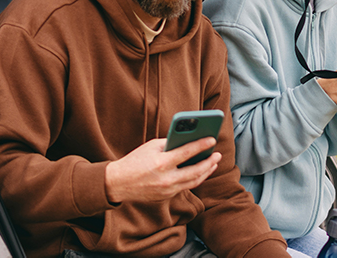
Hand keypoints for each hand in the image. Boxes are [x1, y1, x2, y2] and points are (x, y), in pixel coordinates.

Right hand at [104, 138, 219, 202]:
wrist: (118, 183)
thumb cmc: (135, 160)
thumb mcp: (151, 147)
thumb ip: (170, 144)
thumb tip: (189, 141)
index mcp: (161, 163)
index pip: (187, 153)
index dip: (202, 145)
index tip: (212, 139)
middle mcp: (166, 179)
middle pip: (196, 171)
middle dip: (209, 162)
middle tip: (218, 154)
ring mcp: (167, 190)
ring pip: (194, 181)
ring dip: (206, 172)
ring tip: (213, 163)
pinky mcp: (167, 196)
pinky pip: (185, 186)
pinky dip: (195, 178)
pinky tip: (201, 171)